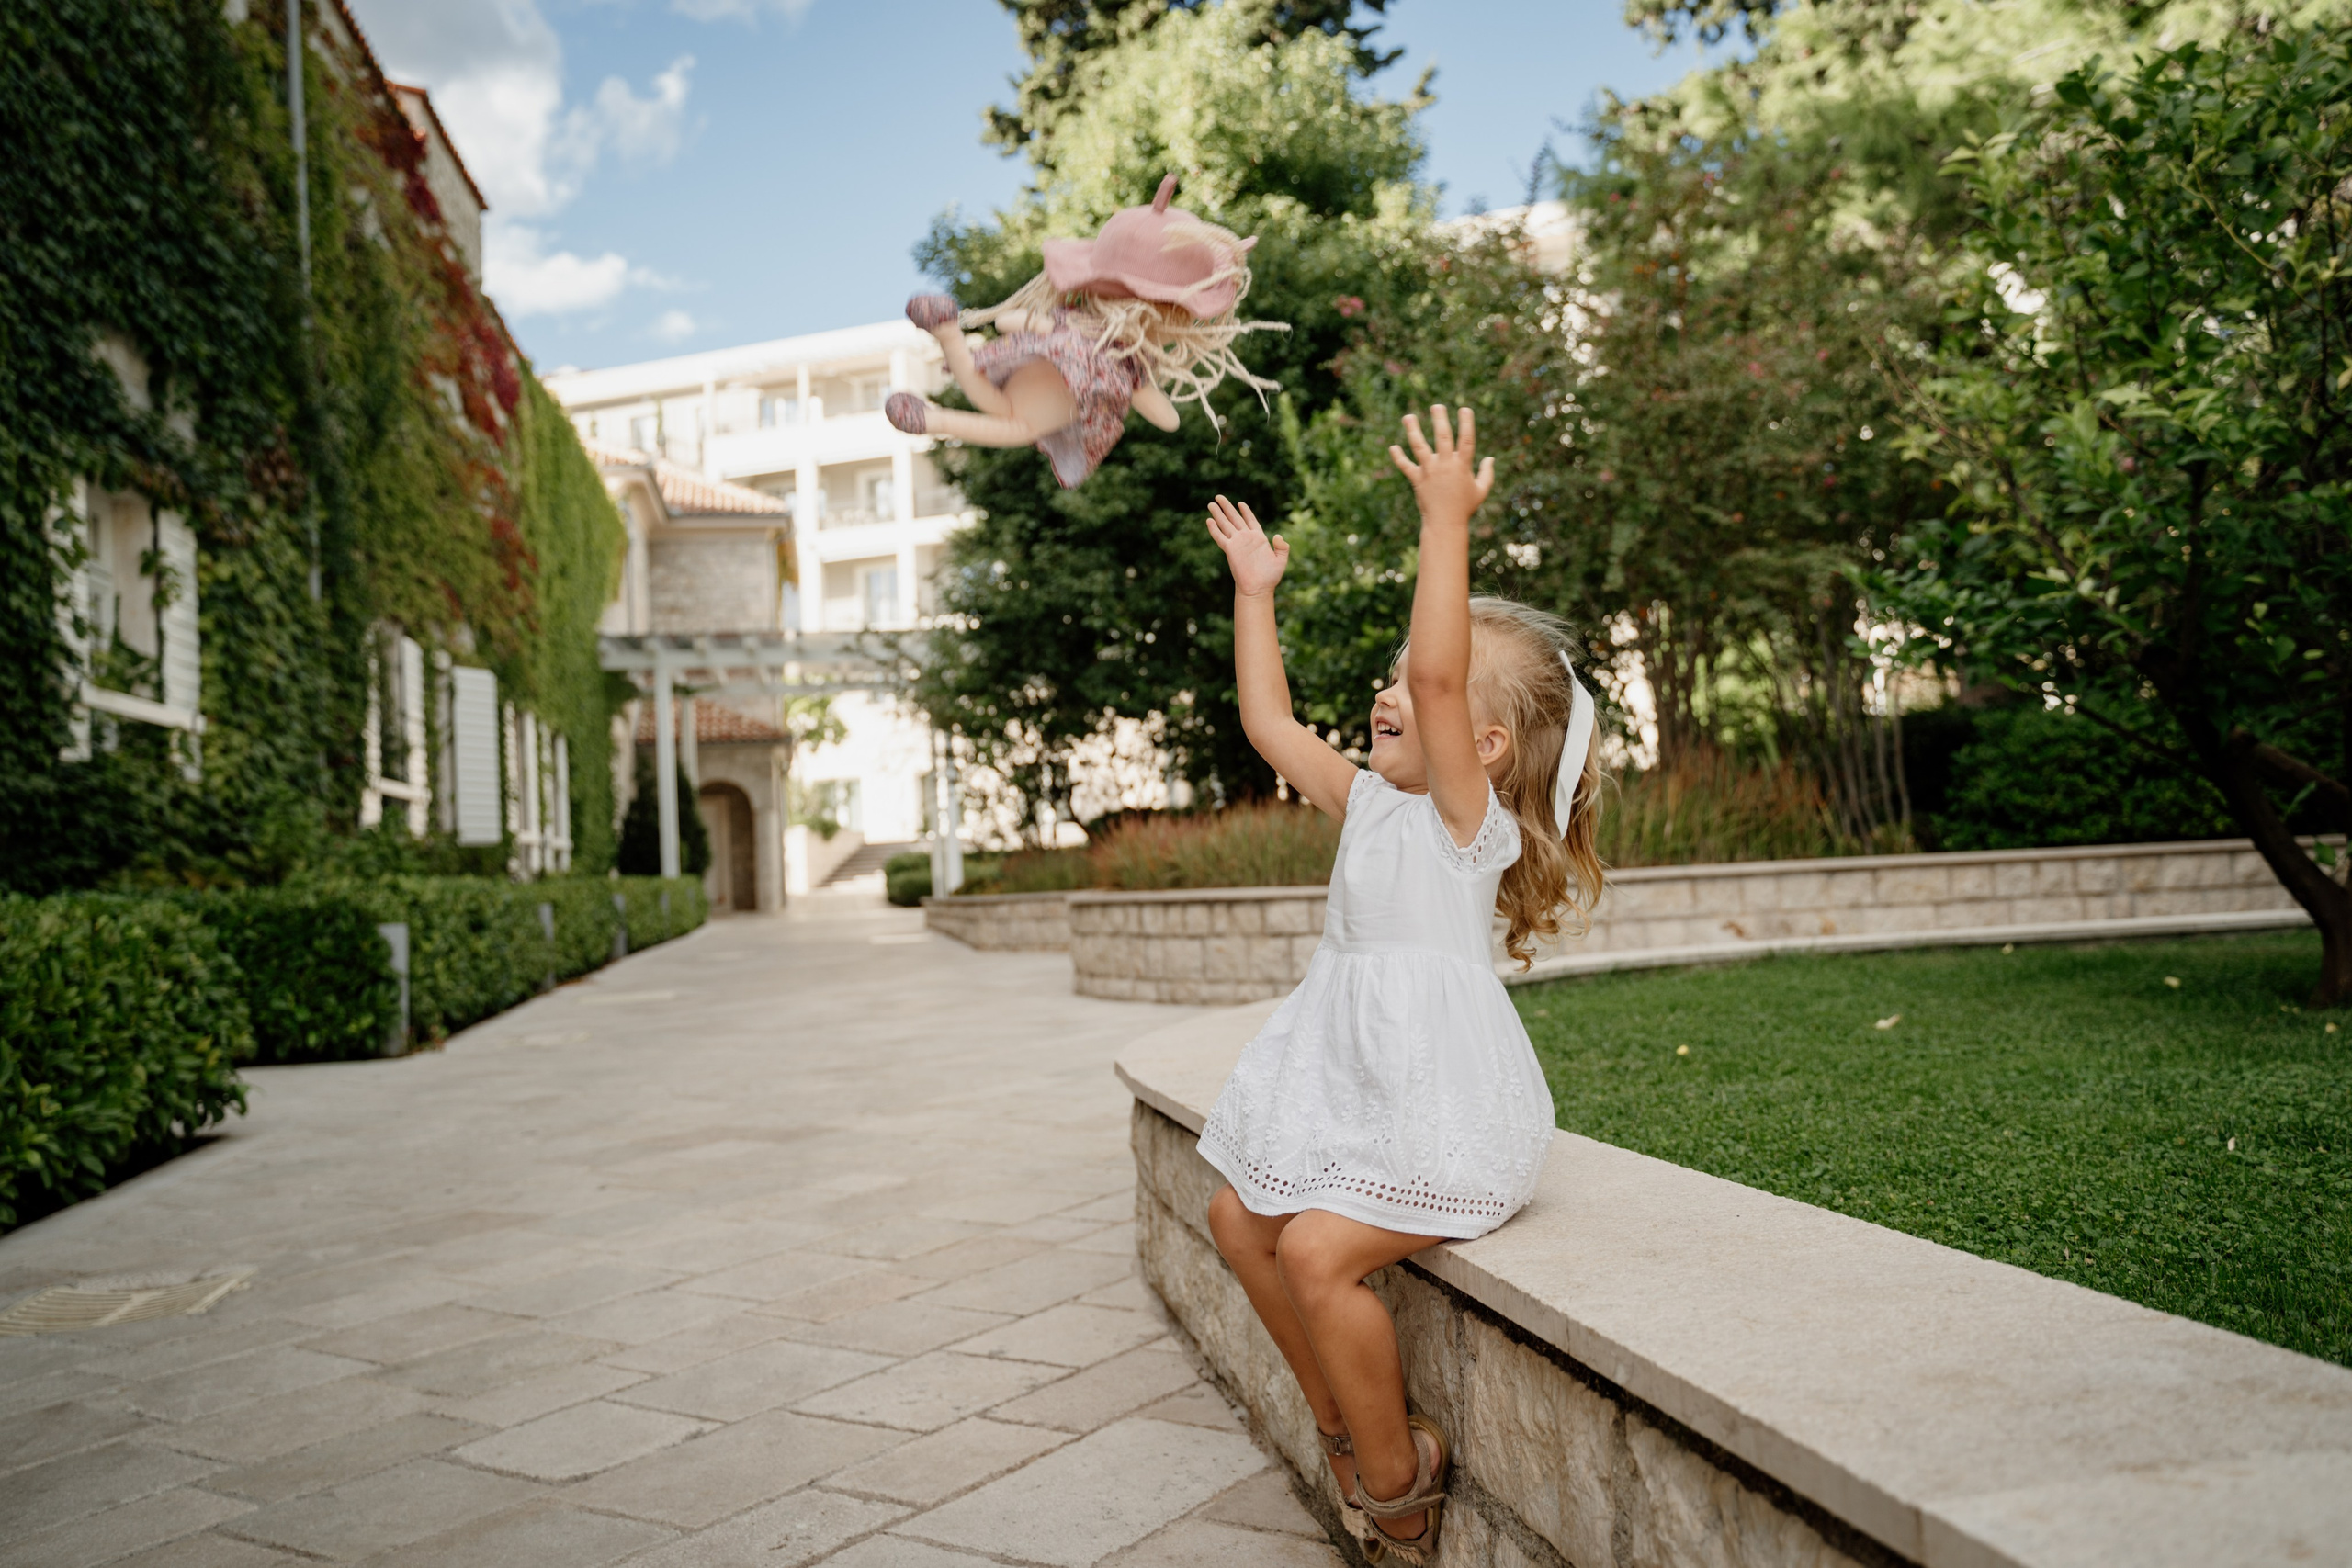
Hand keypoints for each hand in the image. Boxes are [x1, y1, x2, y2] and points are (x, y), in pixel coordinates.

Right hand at [1206, 496, 1288, 596]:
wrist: (1258, 588)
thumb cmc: (1270, 577)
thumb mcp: (1281, 560)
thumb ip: (1282, 547)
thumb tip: (1277, 535)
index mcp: (1258, 538)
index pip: (1250, 520)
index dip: (1246, 511)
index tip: (1240, 503)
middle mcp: (1246, 538)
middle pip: (1234, 518)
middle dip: (1227, 507)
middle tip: (1218, 496)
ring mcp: (1237, 543)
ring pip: (1226, 524)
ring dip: (1218, 514)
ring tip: (1211, 503)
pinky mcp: (1230, 550)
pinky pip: (1221, 537)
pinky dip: (1215, 529)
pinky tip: (1209, 520)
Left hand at [1390, 405, 1494, 527]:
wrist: (1445, 524)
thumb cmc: (1465, 508)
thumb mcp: (1481, 491)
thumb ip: (1487, 474)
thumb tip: (1490, 459)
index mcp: (1462, 466)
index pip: (1467, 440)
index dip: (1467, 423)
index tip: (1465, 409)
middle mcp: (1445, 465)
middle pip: (1442, 437)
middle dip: (1439, 420)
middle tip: (1436, 406)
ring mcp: (1430, 471)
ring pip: (1419, 447)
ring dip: (1413, 431)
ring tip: (1408, 416)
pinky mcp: (1417, 480)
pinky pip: (1406, 466)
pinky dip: (1398, 457)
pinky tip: (1393, 447)